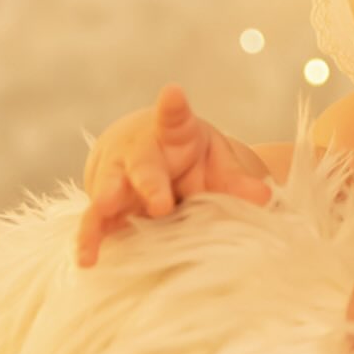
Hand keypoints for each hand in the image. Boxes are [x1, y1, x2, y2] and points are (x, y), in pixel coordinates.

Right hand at [76, 83, 271, 267]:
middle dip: (149, 183)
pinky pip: (94, 221)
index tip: (173, 94)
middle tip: (160, 203)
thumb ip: (236, 180)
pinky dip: (90, 238)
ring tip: (106, 210)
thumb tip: (266, 196)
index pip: (173, 118)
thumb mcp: (215, 162)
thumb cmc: (186, 156)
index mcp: (171, 133)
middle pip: (142, 163)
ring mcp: (116, 178)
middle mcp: (139, 152)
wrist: (149, 157)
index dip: (172, 107)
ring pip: (109, 187)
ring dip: (108, 201)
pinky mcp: (103, 207)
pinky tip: (88, 258)